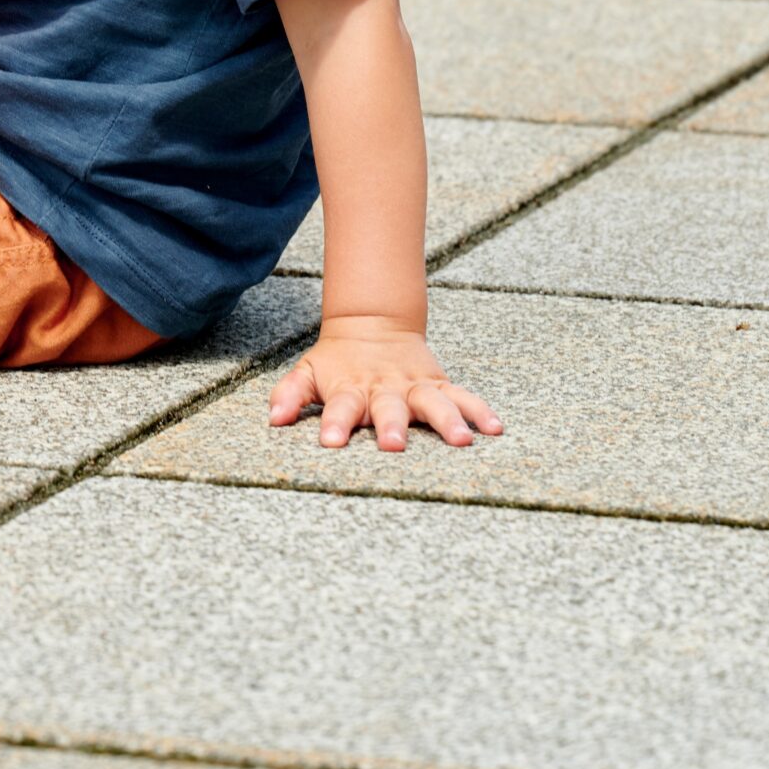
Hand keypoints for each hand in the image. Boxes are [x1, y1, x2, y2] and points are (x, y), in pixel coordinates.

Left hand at [268, 318, 500, 451]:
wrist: (371, 325)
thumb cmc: (337, 362)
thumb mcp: (308, 373)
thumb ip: (290, 395)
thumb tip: (273, 420)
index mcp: (350, 389)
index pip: (339, 407)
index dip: (334, 423)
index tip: (330, 442)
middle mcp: (384, 389)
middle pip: (389, 408)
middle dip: (392, 425)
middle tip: (394, 444)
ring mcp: (414, 386)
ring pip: (433, 402)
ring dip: (447, 420)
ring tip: (461, 440)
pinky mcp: (438, 384)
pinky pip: (462, 396)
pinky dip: (479, 410)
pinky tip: (495, 427)